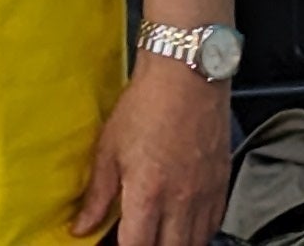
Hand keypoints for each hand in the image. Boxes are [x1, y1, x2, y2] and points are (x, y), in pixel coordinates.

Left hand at [68, 55, 229, 244]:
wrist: (186, 74)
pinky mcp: (221, 183)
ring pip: (195, 243)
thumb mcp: (109, 149)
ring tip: (159, 234)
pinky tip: (184, 224)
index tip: (115, 243)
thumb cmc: (148, 104)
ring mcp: (204, 194)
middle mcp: (180, 201)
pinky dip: (199, 232)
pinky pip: (214, 224)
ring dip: (175, 244)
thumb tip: (82, 225)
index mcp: (148, 194)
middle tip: (136, 238)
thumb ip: (97, 194)